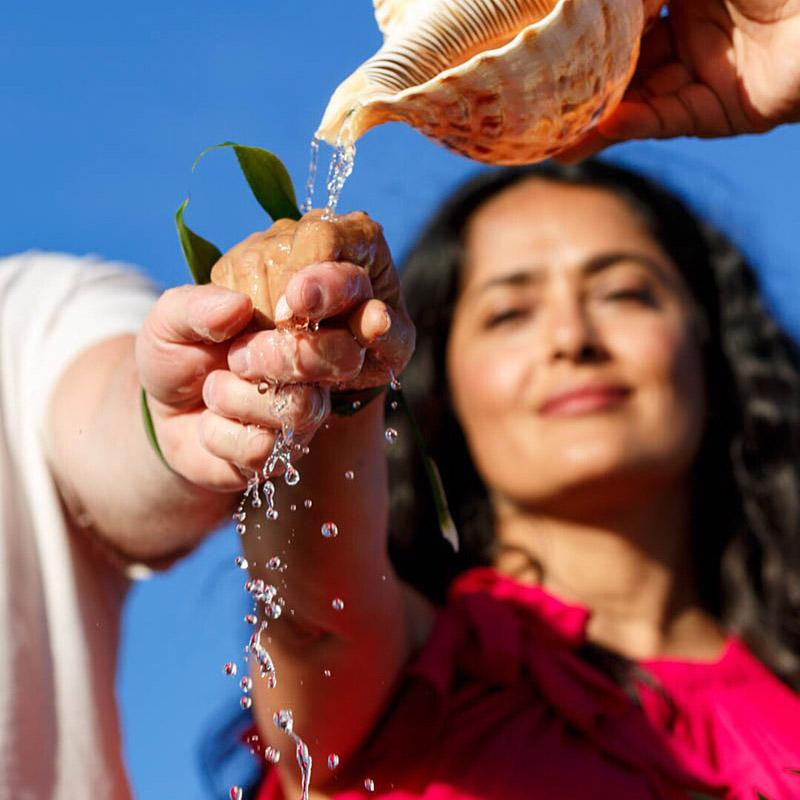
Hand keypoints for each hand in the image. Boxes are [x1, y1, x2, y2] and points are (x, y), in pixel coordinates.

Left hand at [135, 284, 327, 490]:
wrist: (161, 414)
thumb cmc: (180, 354)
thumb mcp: (171, 320)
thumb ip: (196, 307)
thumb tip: (238, 307)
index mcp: (302, 313)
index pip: (348, 291)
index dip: (334, 291)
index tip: (296, 299)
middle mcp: (319, 362)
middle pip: (343, 357)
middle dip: (280, 355)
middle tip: (236, 356)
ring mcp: (307, 410)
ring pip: (299, 407)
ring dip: (235, 397)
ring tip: (212, 389)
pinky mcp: (284, 454)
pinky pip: (263, 446)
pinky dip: (218, 434)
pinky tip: (210, 425)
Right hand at [558, 0, 799, 159]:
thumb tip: (572, 0)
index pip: (618, 18)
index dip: (577, 34)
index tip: (535, 46)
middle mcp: (690, 31)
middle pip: (621, 64)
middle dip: (577, 84)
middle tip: (530, 101)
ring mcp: (703, 73)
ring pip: (636, 99)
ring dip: (593, 119)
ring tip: (548, 138)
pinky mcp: (719, 111)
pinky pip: (666, 119)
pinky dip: (632, 125)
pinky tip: (596, 132)